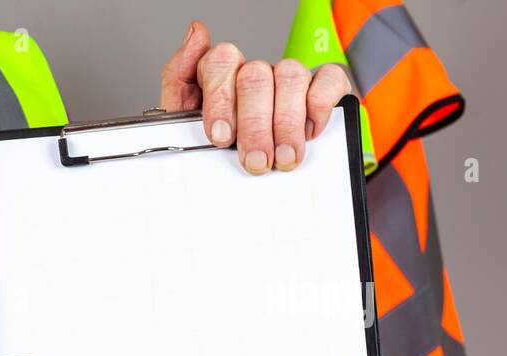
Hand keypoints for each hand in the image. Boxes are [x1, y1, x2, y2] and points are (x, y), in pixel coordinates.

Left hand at [160, 20, 351, 173]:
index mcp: (220, 75)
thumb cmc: (216, 144)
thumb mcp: (183, 122)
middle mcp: (255, 71)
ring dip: (285, 123)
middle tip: (255, 159)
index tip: (220, 136)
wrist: (245, 171)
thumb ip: (179, 79)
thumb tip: (196, 32)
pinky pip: (328, 78)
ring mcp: (287, 76)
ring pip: (289, 76)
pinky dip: (318, 106)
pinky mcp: (322, 85)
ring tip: (281, 157)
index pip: (220, 62)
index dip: (220, 100)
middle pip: (255, 76)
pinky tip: (309, 132)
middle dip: (254, 125)